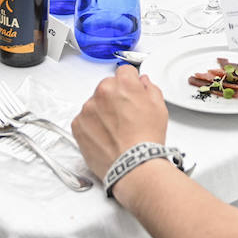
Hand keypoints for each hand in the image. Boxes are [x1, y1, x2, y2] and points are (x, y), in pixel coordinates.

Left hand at [73, 65, 168, 179]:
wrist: (133, 165)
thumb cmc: (147, 139)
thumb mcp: (159, 108)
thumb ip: (150, 88)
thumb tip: (143, 82)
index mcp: (123, 83)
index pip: (124, 71)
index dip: (130, 83)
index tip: (131, 93)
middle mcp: (102, 91)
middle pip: (107, 87)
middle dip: (114, 98)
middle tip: (125, 117)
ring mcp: (88, 108)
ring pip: (95, 103)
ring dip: (102, 112)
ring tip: (115, 130)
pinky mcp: (78, 124)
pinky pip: (84, 119)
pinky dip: (92, 126)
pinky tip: (105, 136)